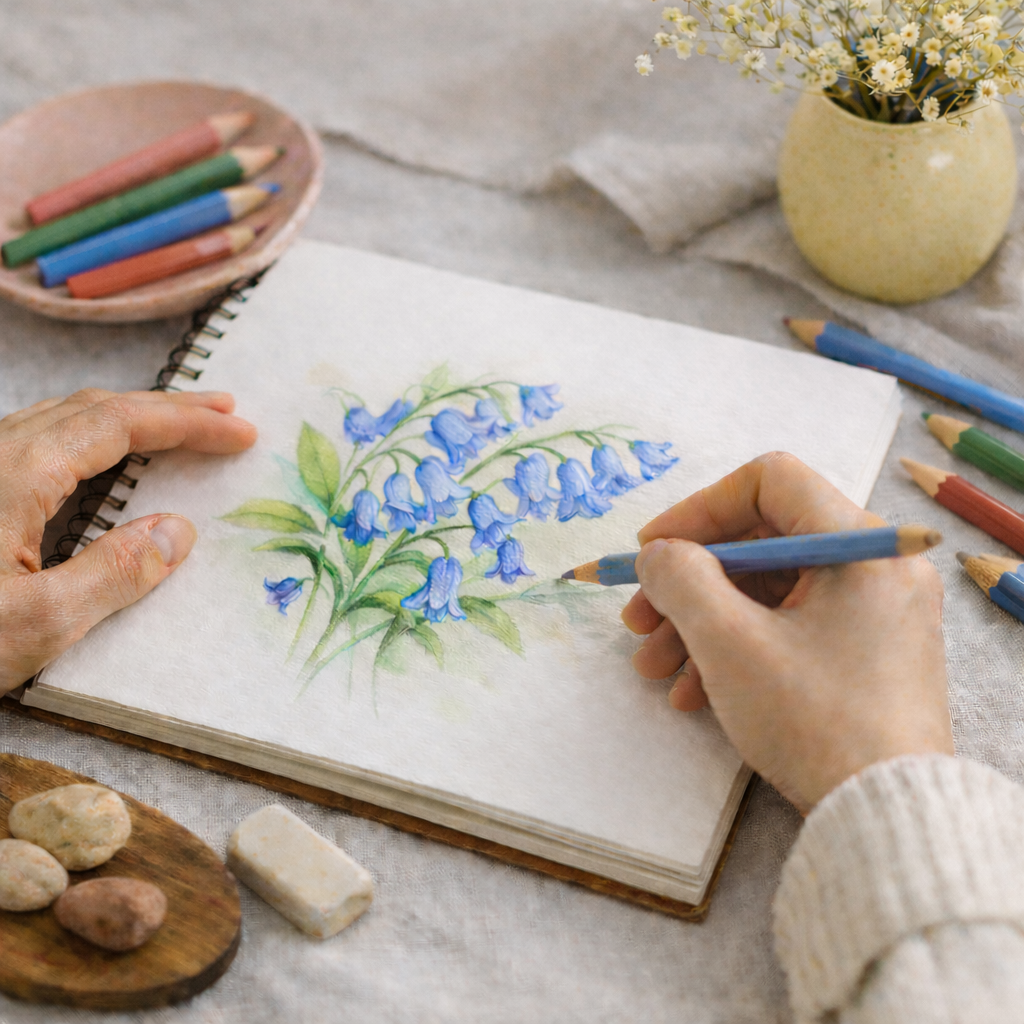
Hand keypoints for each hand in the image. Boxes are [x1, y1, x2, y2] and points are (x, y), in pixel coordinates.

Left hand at [0, 389, 255, 693]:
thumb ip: (114, 574)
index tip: (241, 431)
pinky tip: (98, 460)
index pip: (120, 424)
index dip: (186, 423)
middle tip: (224, 414)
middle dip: (165, 408)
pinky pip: (36, 441)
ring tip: (175, 428)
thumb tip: (178, 531)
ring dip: (127, 417)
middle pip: (92, 408)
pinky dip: (90, 438)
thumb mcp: (33, 625)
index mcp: (15, 474)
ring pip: (60, 419)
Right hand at [622, 451, 952, 812]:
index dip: (698, 509)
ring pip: (767, 592)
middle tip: (637, 620)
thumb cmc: (813, 720)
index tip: (651, 551)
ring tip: (654, 668)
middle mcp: (875, 567)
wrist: (887, 819)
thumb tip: (657, 554)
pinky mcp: (864, 655)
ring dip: (700, 624)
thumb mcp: (729, 642)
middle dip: (688, 583)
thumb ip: (681, 578)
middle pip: (760, 544)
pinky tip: (693, 694)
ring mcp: (873, 614)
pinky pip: (789, 629)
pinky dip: (736, 650)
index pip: (769, 482)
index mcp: (861, 545)